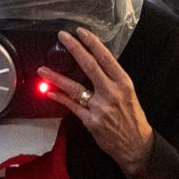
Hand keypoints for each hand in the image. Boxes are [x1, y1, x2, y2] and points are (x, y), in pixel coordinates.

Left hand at [36, 28, 154, 178]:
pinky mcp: (90, 121)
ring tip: (43, 69)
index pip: (105, 58)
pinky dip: (60, 98)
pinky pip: (72, 106)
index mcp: (123, 83)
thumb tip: (96, 66)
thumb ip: (113, 80)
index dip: (92, 43)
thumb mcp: (129, 94)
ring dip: (56, 77)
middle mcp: (111, 93)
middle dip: (74, 49)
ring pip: (74, 87)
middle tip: (63, 37)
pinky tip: (50, 92)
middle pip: (89, 66)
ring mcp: (99, 107)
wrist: (135, 145)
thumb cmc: (133, 119)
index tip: (81, 32)